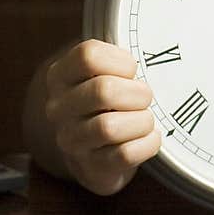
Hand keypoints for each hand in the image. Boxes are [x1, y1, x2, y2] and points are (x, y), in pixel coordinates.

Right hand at [44, 39, 160, 195]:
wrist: (93, 149)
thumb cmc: (107, 101)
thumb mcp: (103, 72)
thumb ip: (117, 58)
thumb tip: (154, 47)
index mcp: (61, 76)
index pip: (88, 56)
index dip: (121, 60)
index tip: (132, 69)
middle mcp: (59, 108)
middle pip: (103, 90)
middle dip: (137, 92)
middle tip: (145, 96)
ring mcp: (71, 140)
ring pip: (109, 127)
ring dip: (141, 120)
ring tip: (145, 118)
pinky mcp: (91, 167)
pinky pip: (124, 155)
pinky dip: (147, 143)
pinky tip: (150, 136)